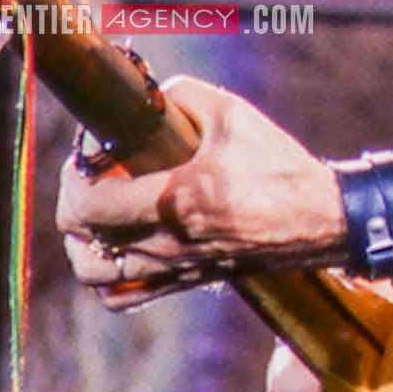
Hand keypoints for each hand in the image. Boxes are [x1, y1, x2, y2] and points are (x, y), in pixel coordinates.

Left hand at [56, 75, 345, 309]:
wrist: (320, 219)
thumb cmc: (279, 166)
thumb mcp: (233, 114)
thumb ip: (182, 94)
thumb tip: (145, 99)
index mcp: (177, 201)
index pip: (91, 207)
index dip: (72, 180)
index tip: (84, 157)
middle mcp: (170, 243)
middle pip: (84, 246)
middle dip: (72, 208)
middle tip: (88, 181)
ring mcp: (177, 269)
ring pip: (98, 279)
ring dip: (84, 247)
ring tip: (97, 217)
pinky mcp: (189, 282)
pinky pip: (127, 297)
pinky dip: (108, 277)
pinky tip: (120, 246)